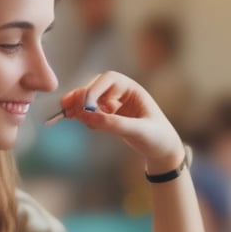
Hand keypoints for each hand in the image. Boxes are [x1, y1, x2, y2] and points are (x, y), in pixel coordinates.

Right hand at [60, 71, 184, 167]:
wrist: (163, 151)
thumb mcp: (138, 131)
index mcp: (133, 89)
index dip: (94, 90)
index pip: (108, 80)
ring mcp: (114, 105)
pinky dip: (83, 115)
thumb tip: (88, 117)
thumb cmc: (157, 137)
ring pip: (91, 100)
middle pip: (95, 88)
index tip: (85, 106)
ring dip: (78, 106)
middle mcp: (122, 94)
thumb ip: (114, 124)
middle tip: (67, 108)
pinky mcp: (109, 117)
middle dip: (81, 97)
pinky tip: (80, 121)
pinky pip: (92, 112)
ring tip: (67, 114)